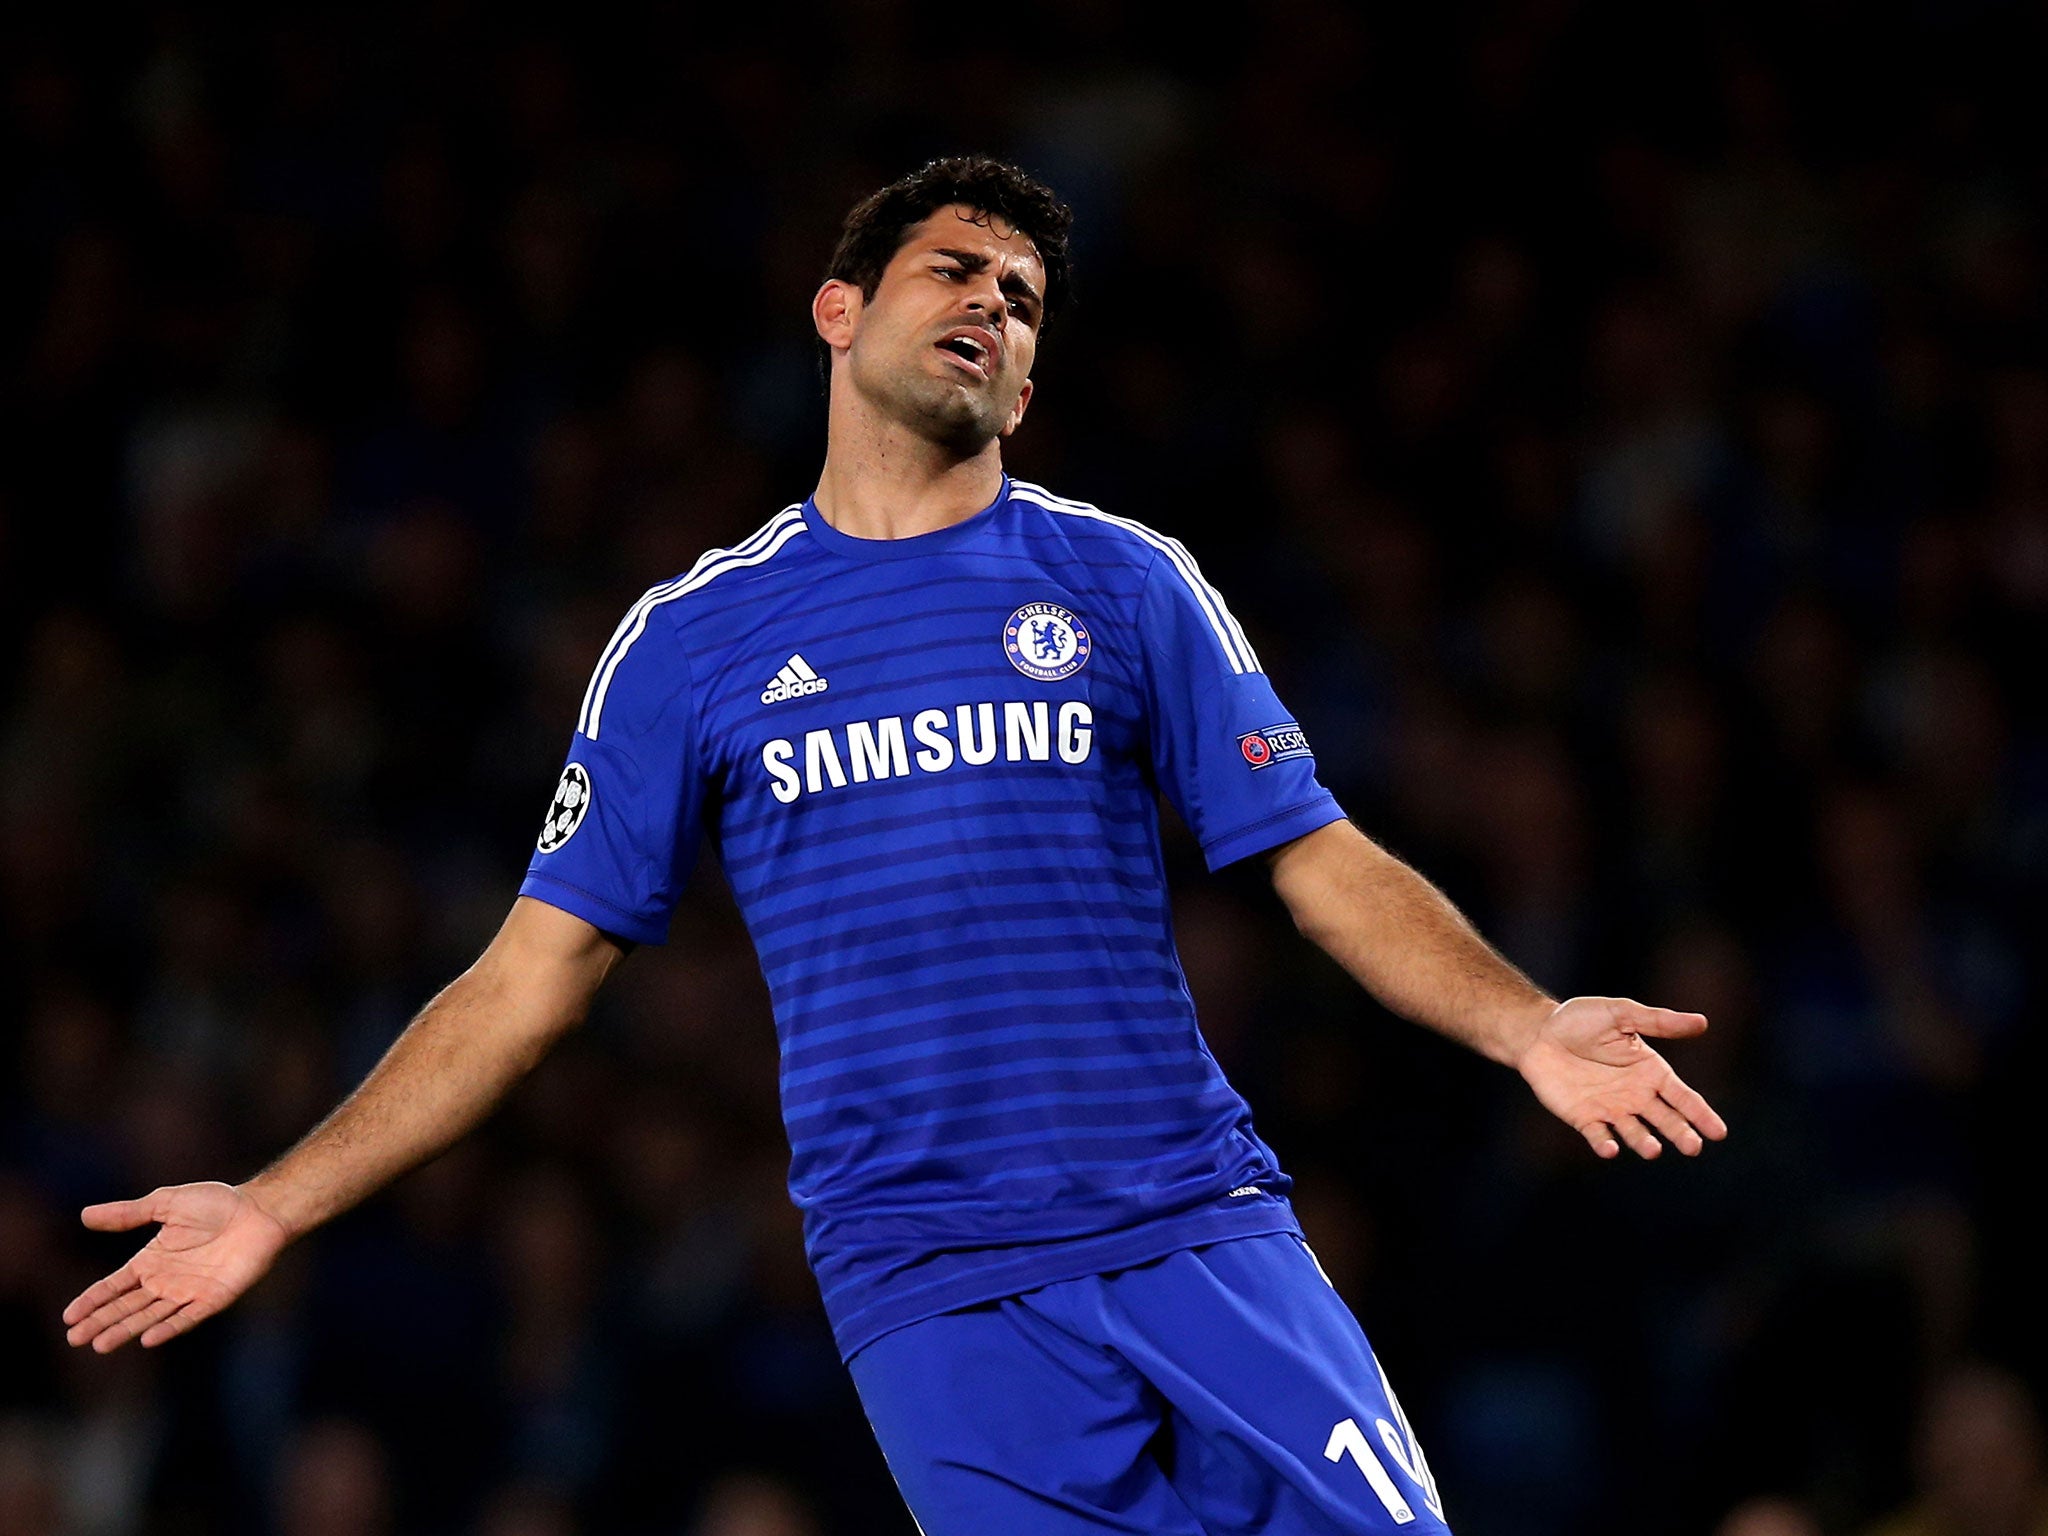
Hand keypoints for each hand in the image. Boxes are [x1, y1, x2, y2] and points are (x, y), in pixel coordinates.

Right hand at [63, 1181, 291, 1351]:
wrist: (260, 1210)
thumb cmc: (216, 1204)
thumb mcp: (166, 1204)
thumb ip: (129, 1214)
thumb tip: (85, 1215)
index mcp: (151, 1260)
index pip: (114, 1286)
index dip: (92, 1300)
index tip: (69, 1317)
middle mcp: (166, 1281)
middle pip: (126, 1306)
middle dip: (101, 1322)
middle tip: (75, 1339)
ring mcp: (189, 1292)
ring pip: (150, 1316)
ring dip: (126, 1330)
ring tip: (101, 1344)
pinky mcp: (214, 1298)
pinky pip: (187, 1317)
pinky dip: (168, 1328)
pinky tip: (148, 1339)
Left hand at [1516, 997, 1728, 1159]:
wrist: (1538, 1033)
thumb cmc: (1581, 1020)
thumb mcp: (1621, 1013)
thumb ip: (1658, 1021)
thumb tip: (1702, 1022)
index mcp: (1651, 1072)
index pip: (1683, 1097)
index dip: (1701, 1114)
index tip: (1719, 1133)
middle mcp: (1636, 1095)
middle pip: (1665, 1119)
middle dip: (1680, 1133)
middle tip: (1693, 1148)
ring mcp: (1611, 1109)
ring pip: (1634, 1131)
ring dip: (1643, 1142)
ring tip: (1653, 1150)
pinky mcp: (1583, 1117)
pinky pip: (1597, 1134)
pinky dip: (1604, 1144)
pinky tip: (1611, 1148)